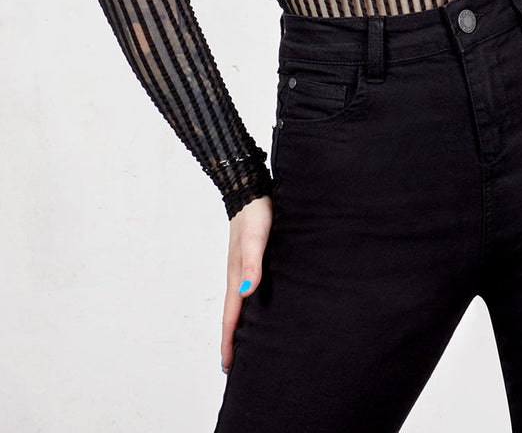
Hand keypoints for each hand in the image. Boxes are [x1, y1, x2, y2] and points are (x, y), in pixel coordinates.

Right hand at [221, 195, 272, 372]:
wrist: (251, 191)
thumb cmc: (255, 215)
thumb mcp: (255, 239)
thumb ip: (252, 263)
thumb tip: (247, 291)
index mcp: (235, 276)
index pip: (230, 317)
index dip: (229, 341)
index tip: (227, 366)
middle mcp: (237, 275)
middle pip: (233, 315)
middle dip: (231, 339)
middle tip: (233, 365)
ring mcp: (243, 267)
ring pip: (240, 303)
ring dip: (239, 325)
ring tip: (244, 343)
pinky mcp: (252, 258)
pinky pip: (248, 289)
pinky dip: (249, 306)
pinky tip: (257, 307)